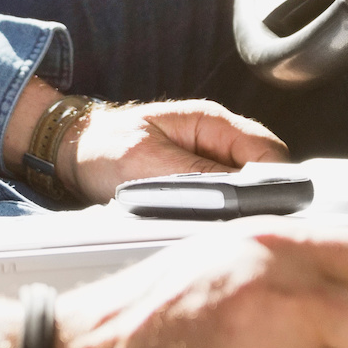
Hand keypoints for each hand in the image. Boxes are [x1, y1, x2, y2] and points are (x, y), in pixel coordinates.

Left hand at [66, 97, 287, 203]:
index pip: (266, 150)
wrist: (74, 150)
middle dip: (257, 200)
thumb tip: (239, 194)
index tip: (266, 212)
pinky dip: (219, 213)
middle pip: (264, 171)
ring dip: (236, 209)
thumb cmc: (104, 147)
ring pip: (247, 188)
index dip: (273, 183)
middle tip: (236, 225)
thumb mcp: (146, 163)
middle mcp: (217, 138)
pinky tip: (202, 225)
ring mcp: (211, 159)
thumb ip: (195, 176)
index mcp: (211, 121)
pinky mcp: (201, 179)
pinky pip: (225, 198)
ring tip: (213, 226)